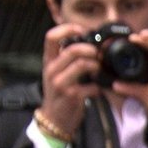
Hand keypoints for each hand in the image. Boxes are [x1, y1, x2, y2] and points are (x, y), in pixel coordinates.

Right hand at [40, 24, 99, 141]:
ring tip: (100, 69)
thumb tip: (86, 44)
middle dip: (90, 49)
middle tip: (98, 53)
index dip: (67, 29)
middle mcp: (52, 70)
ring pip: (82, 65)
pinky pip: (91, 86)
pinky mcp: (71, 96)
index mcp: (48, 61)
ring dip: (96, 65)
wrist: (54, 118)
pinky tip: (99, 89)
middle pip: (72, 50)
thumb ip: (66, 59)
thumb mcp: (56, 72)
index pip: (51, 36)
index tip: (81, 30)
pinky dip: (99, 87)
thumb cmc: (59, 93)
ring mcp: (60, 83)